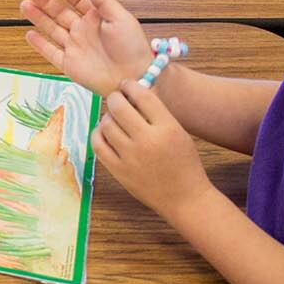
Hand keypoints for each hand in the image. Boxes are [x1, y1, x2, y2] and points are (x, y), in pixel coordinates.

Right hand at [21, 0, 147, 97]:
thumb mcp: (122, 19)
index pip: (78, 0)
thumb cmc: (132, 49)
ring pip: (52, 29)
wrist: (133, 78)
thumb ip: (104, 1)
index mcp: (97, 19)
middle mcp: (83, 31)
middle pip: (60, 13)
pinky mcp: (69, 65)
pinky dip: (39, 44)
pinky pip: (51, 53)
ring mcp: (75, 47)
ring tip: (25, 5)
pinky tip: (30, 34)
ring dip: (38, 18)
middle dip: (45, 1)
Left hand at [92, 79, 210, 219]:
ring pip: (106, 123)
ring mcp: (130, 157)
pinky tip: (105, 133)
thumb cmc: (184, 163)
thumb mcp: (178, 133)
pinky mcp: (118, 170)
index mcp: (167, 128)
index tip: (127, 85)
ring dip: (108, 117)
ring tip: (115, 119)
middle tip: (118, 99)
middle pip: (119, 106)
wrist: (185, 198)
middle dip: (116, 98)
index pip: (142, 95)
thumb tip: (132, 91)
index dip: (131, 86)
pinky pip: (97, 144)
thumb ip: (157, 114)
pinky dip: (98, 134)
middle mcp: (147, 141)